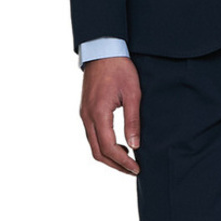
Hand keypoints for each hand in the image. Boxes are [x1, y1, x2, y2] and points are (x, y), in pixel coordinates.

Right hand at [80, 57, 140, 174]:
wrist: (103, 50)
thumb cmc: (120, 69)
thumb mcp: (132, 93)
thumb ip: (133, 120)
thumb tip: (135, 145)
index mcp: (99, 113)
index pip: (109, 148)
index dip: (123, 162)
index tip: (136, 168)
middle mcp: (87, 116)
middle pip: (98, 152)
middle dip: (115, 165)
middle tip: (133, 170)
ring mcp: (84, 114)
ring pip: (93, 145)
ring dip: (109, 156)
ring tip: (128, 160)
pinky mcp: (86, 110)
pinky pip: (92, 135)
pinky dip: (104, 145)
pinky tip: (119, 145)